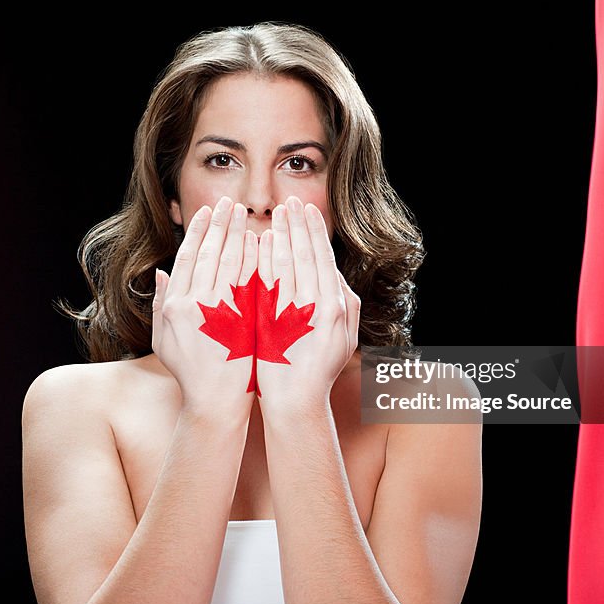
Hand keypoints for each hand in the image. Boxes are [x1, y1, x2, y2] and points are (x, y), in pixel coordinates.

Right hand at [153, 196, 258, 420]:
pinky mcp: (246, 320)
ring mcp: (222, 313)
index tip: (209, 212)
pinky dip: (256, 259)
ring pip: (231, 263)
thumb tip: (161, 271)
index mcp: (175, 306)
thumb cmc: (191, 371)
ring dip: (239, 235)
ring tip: (247, 215)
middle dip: (221, 225)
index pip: (188, 257)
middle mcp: (196, 306)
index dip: (199, 231)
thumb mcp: (163, 339)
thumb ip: (160, 303)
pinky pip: (252, 281)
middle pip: (210, 254)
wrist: (216, 402)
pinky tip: (262, 242)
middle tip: (230, 203)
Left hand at [255, 196, 360, 413]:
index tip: (306, 210)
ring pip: (286, 264)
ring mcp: (293, 314)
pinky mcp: (271, 322)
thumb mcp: (345, 335)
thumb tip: (332, 270)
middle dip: (297, 225)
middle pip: (306, 254)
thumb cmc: (319, 368)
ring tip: (273, 214)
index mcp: (337, 306)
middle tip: (289, 201)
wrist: (295, 402)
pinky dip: (263, 259)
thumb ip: (342, 300)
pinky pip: (266, 282)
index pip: (323, 258)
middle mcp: (319, 307)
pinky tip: (258, 242)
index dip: (315, 231)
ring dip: (279, 235)